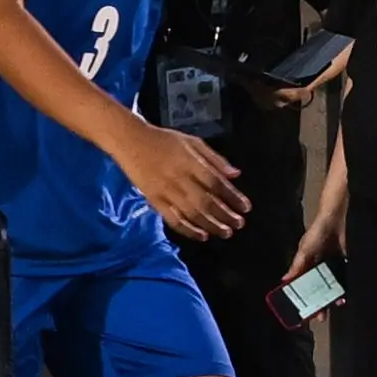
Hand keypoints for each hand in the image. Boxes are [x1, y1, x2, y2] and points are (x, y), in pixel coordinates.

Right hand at [110, 115, 249, 242]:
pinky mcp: (155, 201)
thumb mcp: (192, 142)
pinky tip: (202, 236)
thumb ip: (215, 159)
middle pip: (207, 202)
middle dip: (225, 215)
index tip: (246, 207)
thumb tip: (236, 175)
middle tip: (239, 224)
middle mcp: (180, 179)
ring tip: (226, 232)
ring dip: (211, 225)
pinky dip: (188, 230)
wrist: (131, 142)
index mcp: (191, 162)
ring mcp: (166, 191)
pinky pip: (173, 219)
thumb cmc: (165, 140)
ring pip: (192, 214)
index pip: (216, 183)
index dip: (233, 196)